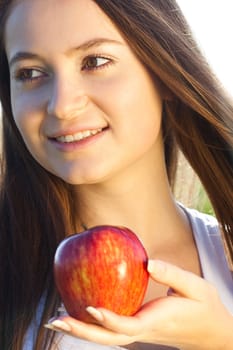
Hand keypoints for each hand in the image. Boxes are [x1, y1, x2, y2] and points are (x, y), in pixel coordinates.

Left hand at [45, 260, 232, 349]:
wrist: (212, 332)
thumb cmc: (204, 307)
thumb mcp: (196, 287)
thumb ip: (173, 275)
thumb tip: (147, 263)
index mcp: (158, 320)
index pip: (129, 325)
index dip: (110, 319)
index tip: (92, 308)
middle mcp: (145, 330)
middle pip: (109, 337)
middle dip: (82, 331)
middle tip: (55, 321)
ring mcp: (141, 332)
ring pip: (108, 336)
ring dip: (82, 329)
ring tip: (56, 319)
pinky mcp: (140, 328)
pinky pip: (113, 328)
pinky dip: (94, 323)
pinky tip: (81, 312)